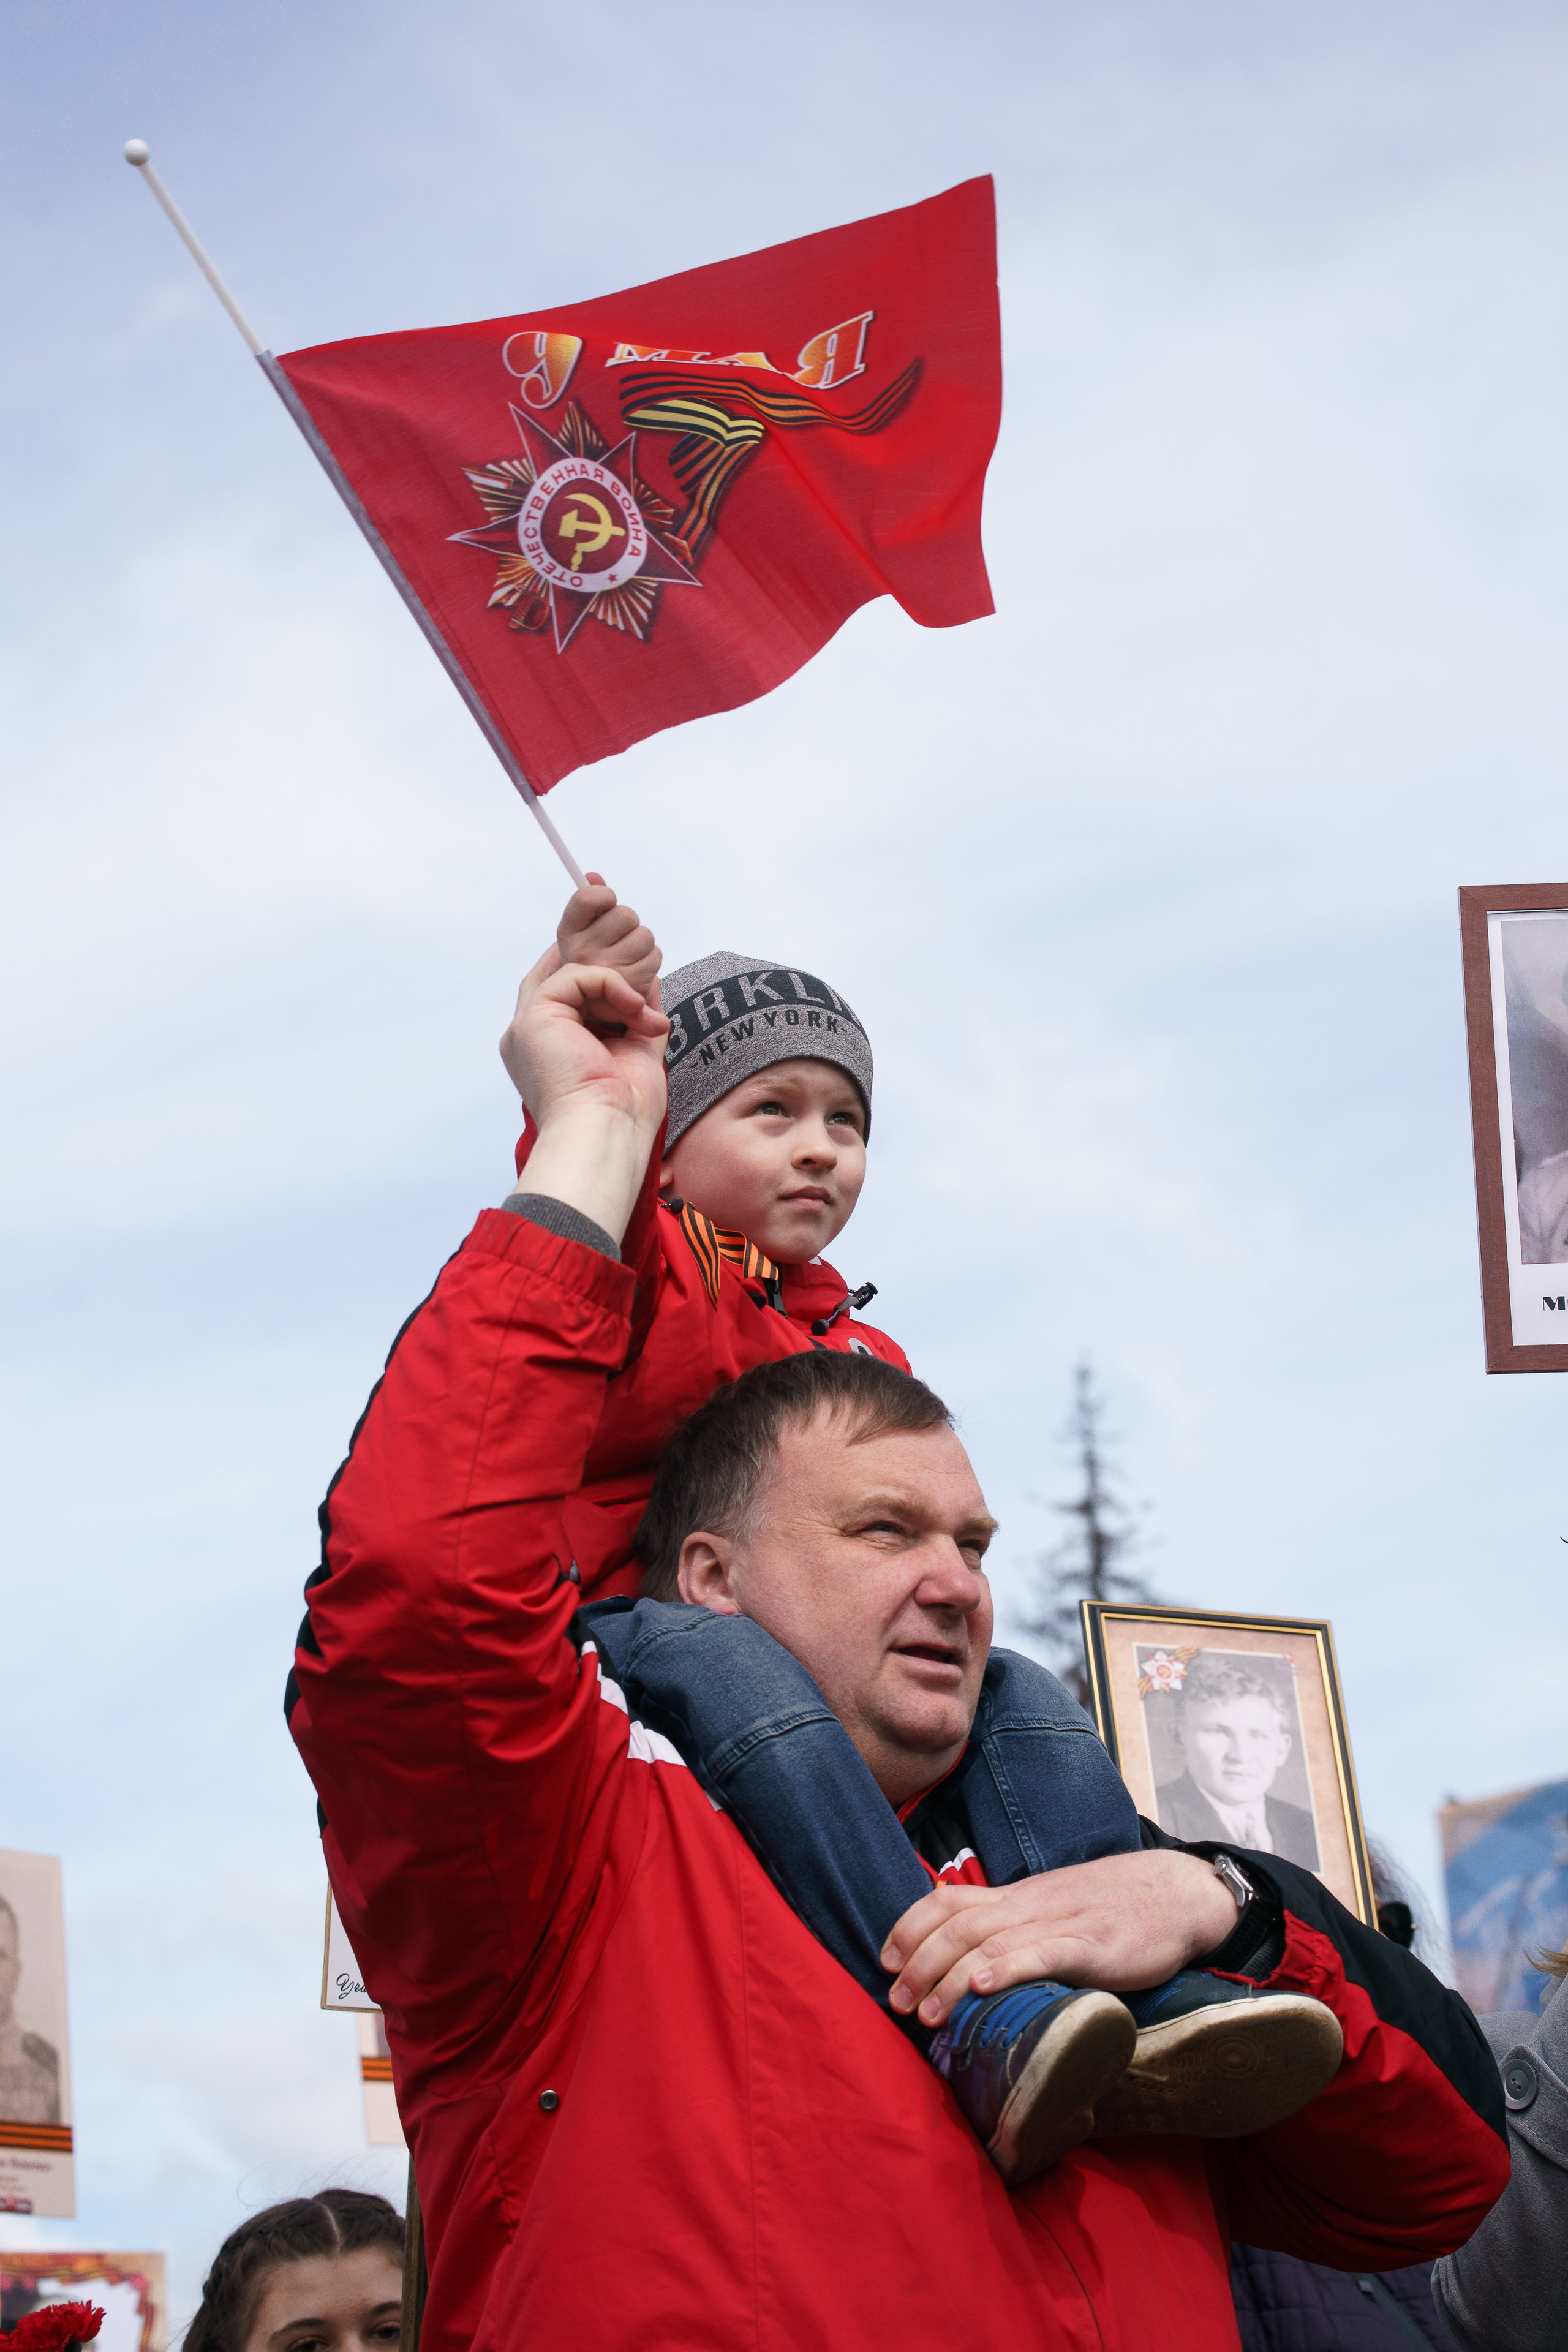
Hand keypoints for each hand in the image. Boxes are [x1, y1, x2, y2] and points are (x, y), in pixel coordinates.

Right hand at [499, 956, 668, 1245]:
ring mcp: (527, 1025)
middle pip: (553, 973)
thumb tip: (652, 982)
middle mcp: (529, 1036)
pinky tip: (637, 1014)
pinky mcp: (534, 1016)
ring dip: (618, 984)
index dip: (597, 978)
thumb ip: (637, 1015)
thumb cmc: (624, 1113)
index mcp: (547, 1049)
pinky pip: (577, 975)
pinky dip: (613, 986)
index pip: (563, 995)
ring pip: (569, 970)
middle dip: (596, 963)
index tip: (638, 982)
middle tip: (638, 962)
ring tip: (646, 1020)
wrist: (606, 1135)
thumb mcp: (635, 1051)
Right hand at [557, 873, 661, 999]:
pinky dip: (651, 960)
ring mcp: (606, 969)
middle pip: (626, 914)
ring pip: (644, 935)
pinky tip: (636, 970)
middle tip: (619, 938)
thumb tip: (593, 876)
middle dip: (630, 924)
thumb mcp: (586, 931)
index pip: (586, 897)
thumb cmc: (596, 959)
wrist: (603, 1006)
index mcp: (567, 933)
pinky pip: (655, 955)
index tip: (608, 902)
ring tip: (629, 956)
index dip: (605, 895)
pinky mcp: (629, 984)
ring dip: (643, 943)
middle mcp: (582, 952)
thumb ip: (590, 902)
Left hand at [880, 1850, 1239, 2027]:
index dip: (910, 1927)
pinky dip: (1009, 1969)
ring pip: (990, 1941)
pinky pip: (1042, 1953)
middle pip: (957, 1924)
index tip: (884, 1961)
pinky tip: (985, 1988)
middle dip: (918, 1963)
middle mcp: (1029, 1905)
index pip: (947, 1900)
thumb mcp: (1055, 1913)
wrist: (1176, 1893)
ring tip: (926, 2013)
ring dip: (951, 1977)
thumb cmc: (1113, 1910)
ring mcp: (1059, 1923)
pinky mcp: (1091, 1945)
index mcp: (1017, 1897)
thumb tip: (973, 1967)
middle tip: (894, 2002)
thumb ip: (1018, 1932)